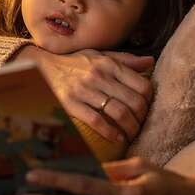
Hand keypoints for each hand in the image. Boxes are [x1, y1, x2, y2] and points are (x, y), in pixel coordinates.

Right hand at [14, 46, 154, 144]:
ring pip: (119, 112)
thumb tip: (150, 62)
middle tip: (141, 127)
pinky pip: (96, 121)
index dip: (149, 102)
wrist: (43, 65)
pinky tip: (116, 139)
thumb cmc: (76, 62)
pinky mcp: (70, 103)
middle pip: (134, 102)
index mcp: (110, 64)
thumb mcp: (100, 56)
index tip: (147, 110)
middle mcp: (99, 76)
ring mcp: (84, 90)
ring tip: (131, 135)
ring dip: (130, 128)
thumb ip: (126, 60)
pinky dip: (110, 133)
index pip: (142, 85)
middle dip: (142, 119)